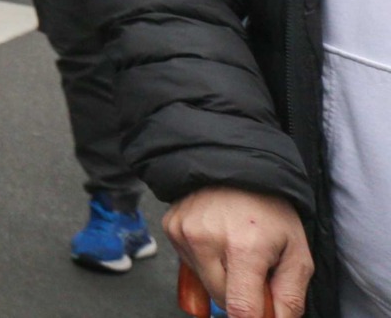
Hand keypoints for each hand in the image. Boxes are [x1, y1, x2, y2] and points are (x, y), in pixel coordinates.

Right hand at [165, 187, 313, 317]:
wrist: (236, 166)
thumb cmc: (271, 210)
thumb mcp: (297, 253)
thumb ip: (291, 296)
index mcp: (245, 247)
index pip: (241, 308)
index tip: (261, 316)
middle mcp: (207, 240)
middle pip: (223, 300)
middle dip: (242, 296)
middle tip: (256, 273)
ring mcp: (184, 233)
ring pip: (205, 284)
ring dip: (223, 279)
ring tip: (236, 252)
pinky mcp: (170, 228)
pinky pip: (189, 265)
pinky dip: (206, 262)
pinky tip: (217, 241)